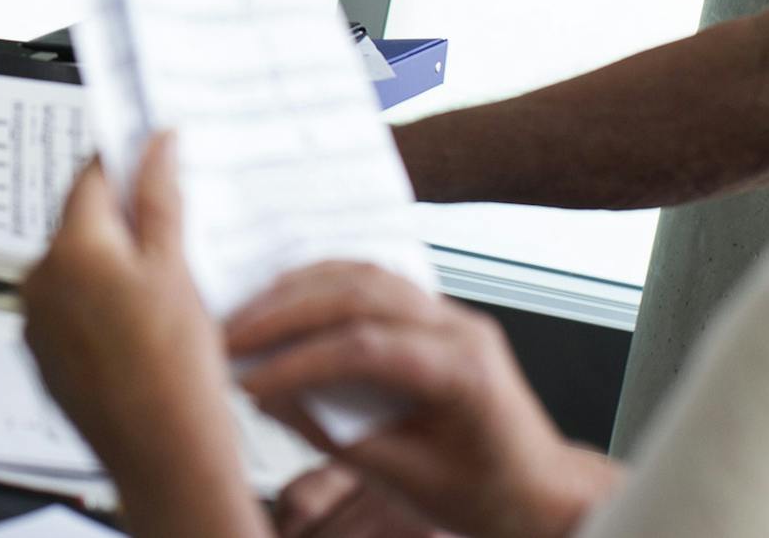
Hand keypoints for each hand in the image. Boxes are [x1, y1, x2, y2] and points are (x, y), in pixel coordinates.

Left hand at [21, 136, 264, 537]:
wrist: (164, 454)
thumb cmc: (174, 369)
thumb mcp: (176, 268)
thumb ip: (160, 197)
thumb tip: (156, 143)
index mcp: (70, 249)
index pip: (90, 177)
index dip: (123, 161)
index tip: (148, 153)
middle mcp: (39, 280)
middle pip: (81, 222)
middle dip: (122, 220)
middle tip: (172, 230)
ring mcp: (35, 321)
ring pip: (75, 267)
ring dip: (110, 263)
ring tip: (161, 290)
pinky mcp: (41, 355)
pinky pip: (68, 308)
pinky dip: (98, 303)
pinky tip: (139, 325)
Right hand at [228, 263, 620, 537]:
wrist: (537, 490)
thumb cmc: (485, 492)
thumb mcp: (406, 478)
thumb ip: (336, 436)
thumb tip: (270, 398)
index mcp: (465, 371)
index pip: (366, 349)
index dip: (299, 362)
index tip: (249, 379)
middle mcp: (461, 328)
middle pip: (360, 295)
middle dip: (286, 313)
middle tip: (232, 334)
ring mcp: (450, 315)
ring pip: (365, 275)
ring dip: (301, 289)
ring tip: (249, 313)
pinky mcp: (433, 315)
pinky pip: (374, 281)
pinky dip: (324, 285)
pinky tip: (288, 301)